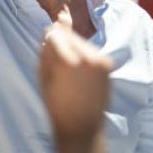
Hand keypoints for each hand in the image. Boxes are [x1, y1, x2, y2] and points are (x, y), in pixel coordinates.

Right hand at [39, 21, 112, 143]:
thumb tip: (52, 27)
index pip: (54, 34)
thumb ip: (47, 49)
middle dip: (62, 43)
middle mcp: (87, 56)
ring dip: (74, 48)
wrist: (81, 125)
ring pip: (81, 41)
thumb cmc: (56, 104)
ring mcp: (100, 60)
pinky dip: (85, 56)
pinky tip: (81, 74)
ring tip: (71, 71)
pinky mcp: (108, 64)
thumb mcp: (44, 76)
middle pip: (69, 35)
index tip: (47, 53)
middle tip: (59, 65)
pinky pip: (92, 51)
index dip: (48, 41)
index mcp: (68, 60)